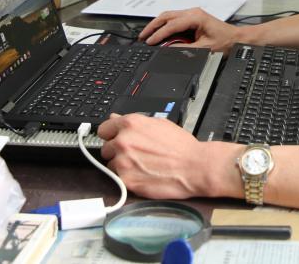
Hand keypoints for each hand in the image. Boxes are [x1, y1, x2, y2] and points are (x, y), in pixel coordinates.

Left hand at [97, 113, 233, 198]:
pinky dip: (128, 179)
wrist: (194, 167)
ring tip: (142, 166)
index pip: (104, 129)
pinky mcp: (126, 180)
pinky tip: (143, 175)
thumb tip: (115, 118)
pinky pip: (118, 179)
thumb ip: (133, 122)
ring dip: (122, 166)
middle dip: (117, 152)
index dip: (111, 135)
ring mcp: (123, 162)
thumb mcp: (159, 123)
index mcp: (130, 124)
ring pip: (111, 165)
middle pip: (106, 148)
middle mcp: (123, 141)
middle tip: (135, 155)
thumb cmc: (181, 146)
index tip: (116, 140)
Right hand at [138, 8, 242, 51]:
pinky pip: (174, 20)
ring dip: (157, 25)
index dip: (158, 34)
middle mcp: (192, 12)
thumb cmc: (225, 42)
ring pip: (169, 16)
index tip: (149, 42)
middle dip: (153, 26)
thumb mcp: (204, 49)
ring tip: (147, 35)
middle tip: (142, 37)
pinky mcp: (192, 18)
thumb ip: (185, 49)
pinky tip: (159, 33)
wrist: (237, 38)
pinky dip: (164, 26)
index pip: (171, 25)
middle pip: (166, 16)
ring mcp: (192, 14)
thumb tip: (168, 49)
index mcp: (195, 17)